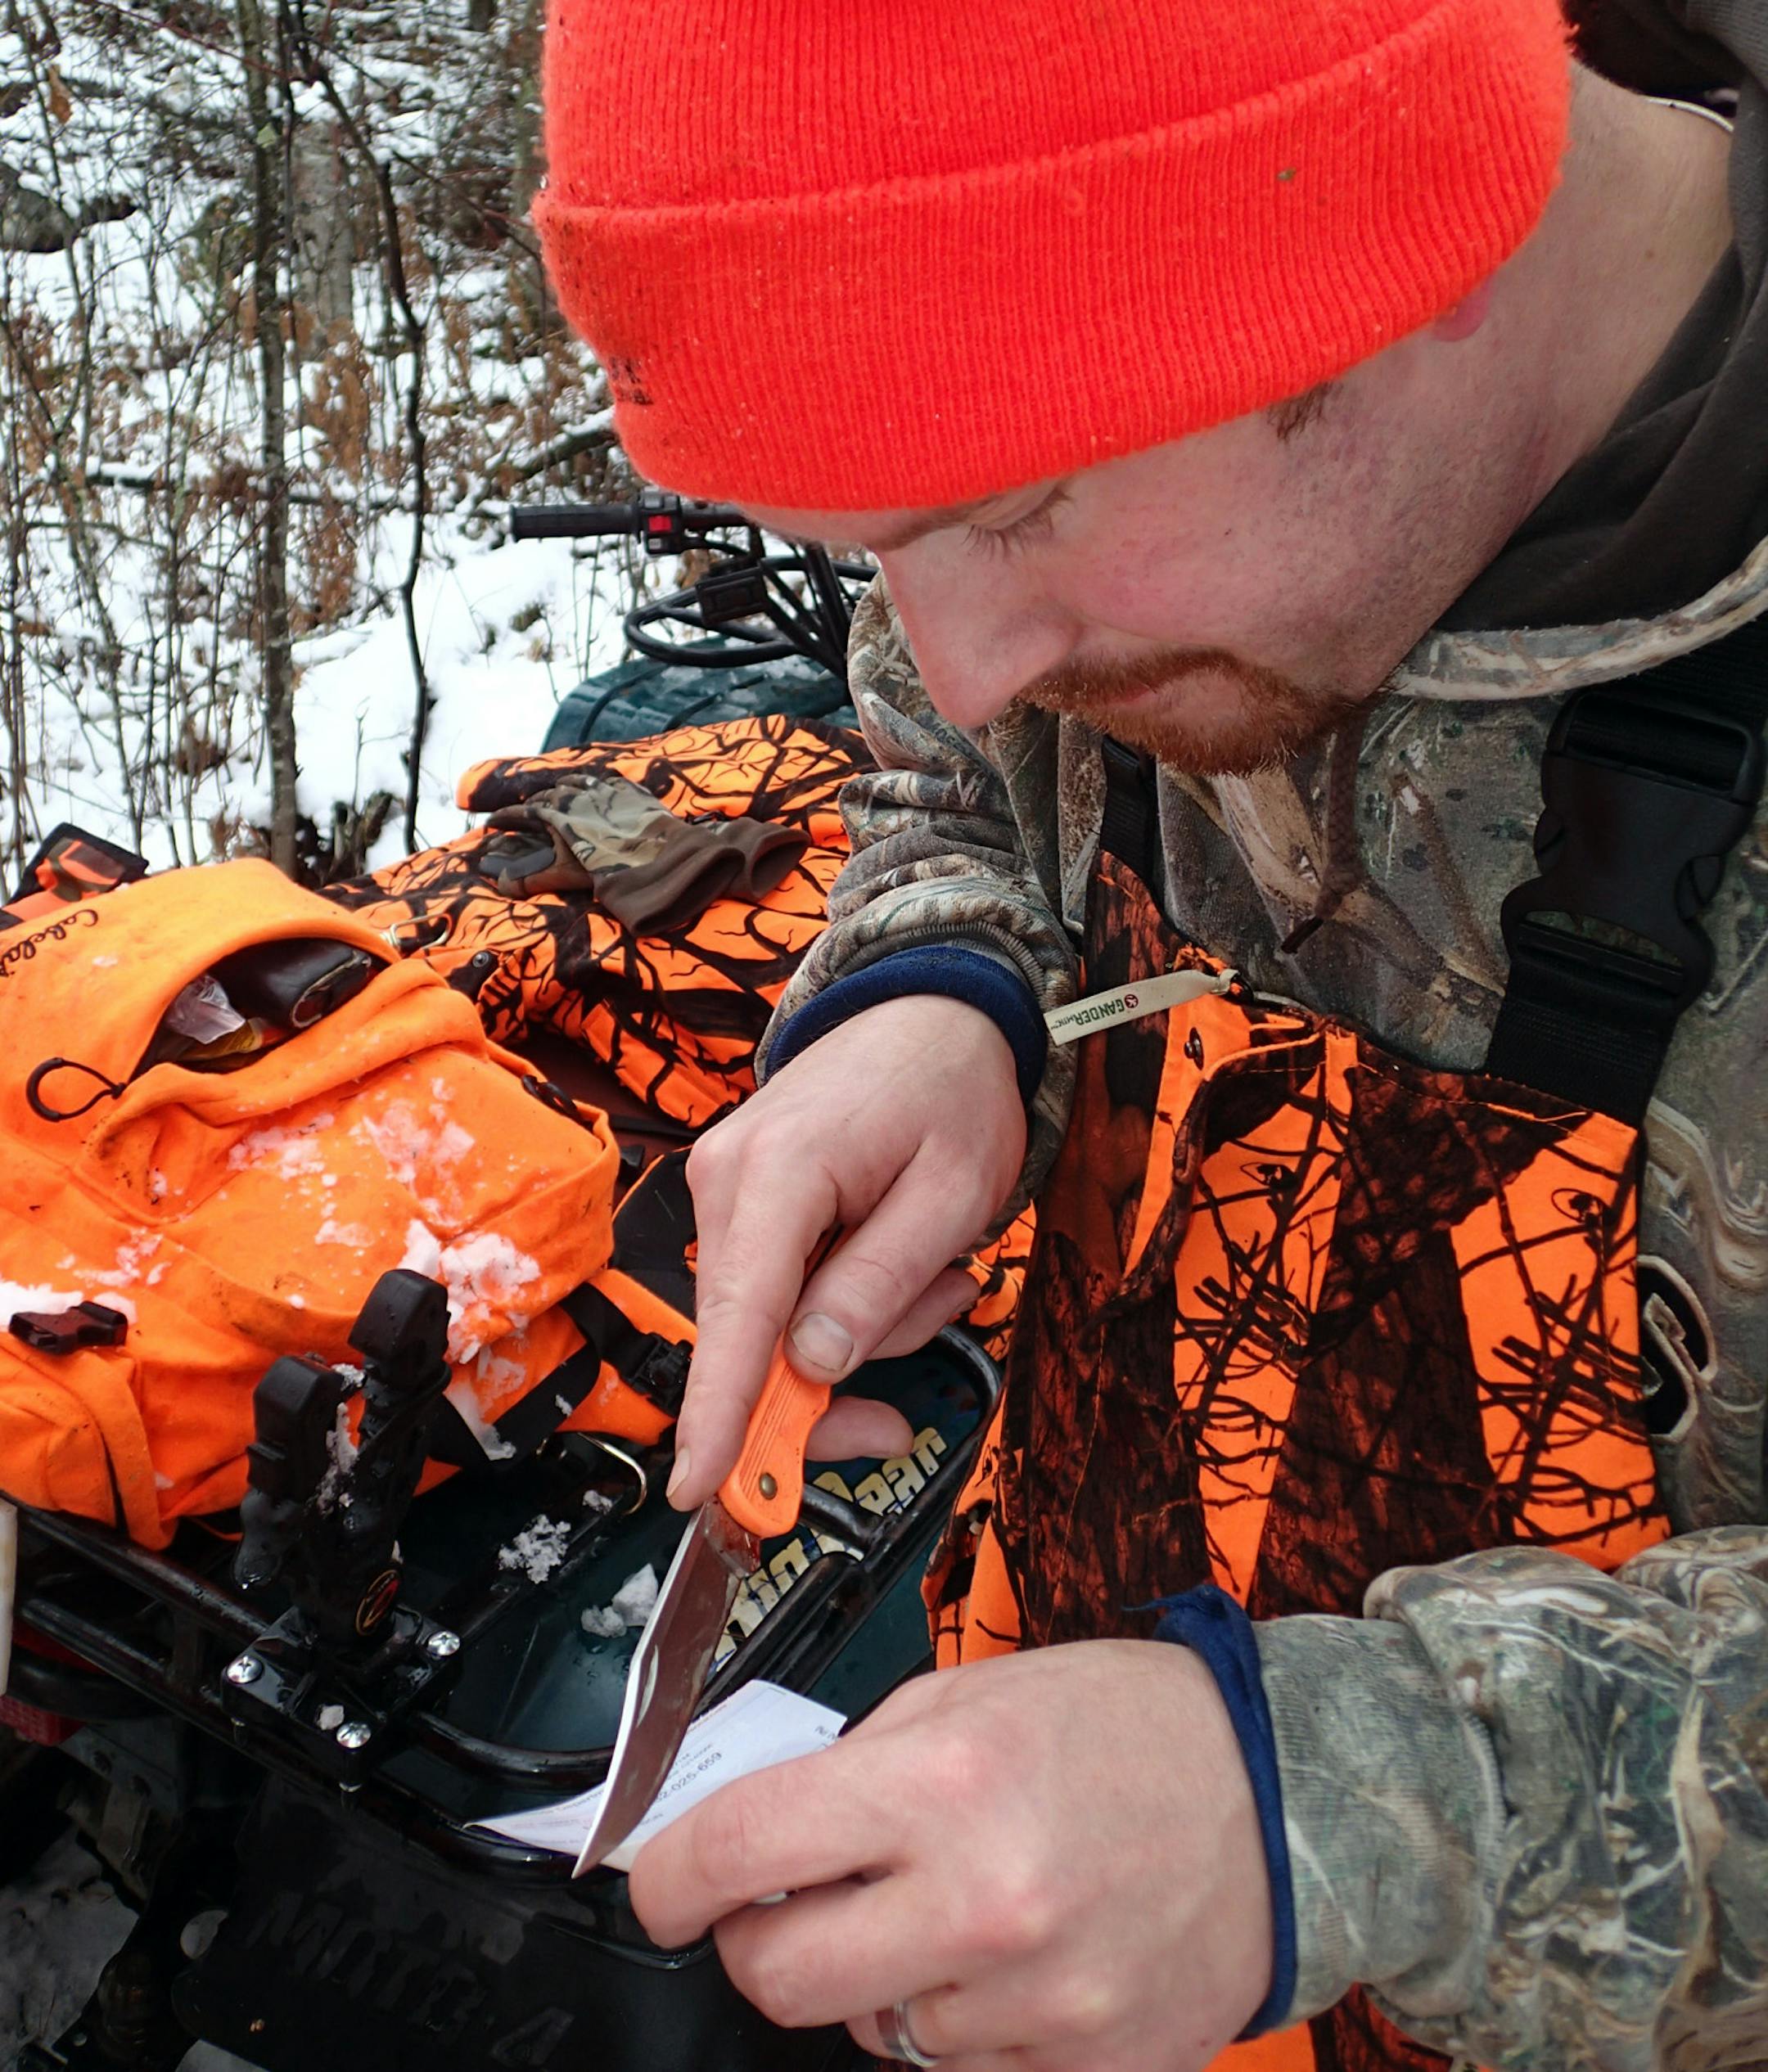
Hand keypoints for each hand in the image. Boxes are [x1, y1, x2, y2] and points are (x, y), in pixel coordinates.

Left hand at [628, 1641, 1273, 2069]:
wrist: (1282, 1799)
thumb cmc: (1127, 1728)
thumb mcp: (971, 1692)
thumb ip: (859, 1763)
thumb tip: (757, 1830)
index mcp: (942, 1782)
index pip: (742, 1850)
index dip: (672, 1875)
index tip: (664, 1884)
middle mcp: (980, 1900)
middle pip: (779, 1976)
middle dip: (761, 1940)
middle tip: (793, 1902)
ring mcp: (1032, 2000)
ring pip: (870, 2033)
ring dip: (880, 1978)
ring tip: (950, 1907)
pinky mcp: (1078, 2065)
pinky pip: (957, 2070)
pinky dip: (959, 2020)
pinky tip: (1010, 1955)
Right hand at [671, 993, 1025, 1506]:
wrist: (930, 1009)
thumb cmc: (951, 1089)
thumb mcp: (953, 1194)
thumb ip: (881, 1283)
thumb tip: (811, 1365)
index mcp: (780, 1174)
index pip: (740, 1318)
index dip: (718, 1413)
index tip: (695, 1487)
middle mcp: (727, 1181)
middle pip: (751, 1339)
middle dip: (827, 1387)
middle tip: (901, 1422)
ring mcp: (725, 1189)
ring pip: (770, 1324)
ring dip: (852, 1333)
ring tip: (935, 1280)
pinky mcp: (741, 1201)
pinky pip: (778, 1291)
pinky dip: (836, 1305)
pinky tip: (897, 1268)